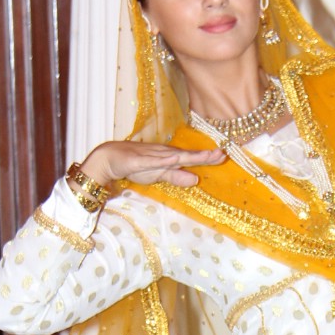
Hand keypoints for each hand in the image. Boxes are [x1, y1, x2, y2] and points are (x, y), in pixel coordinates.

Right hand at [75, 138, 226, 190]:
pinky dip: (165, 160)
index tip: (224, 156)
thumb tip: (195, 180)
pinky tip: (176, 159)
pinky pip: (154, 160)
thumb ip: (176, 177)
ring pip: (174, 156)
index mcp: (170, 158)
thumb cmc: (135, 165)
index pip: (192, 158)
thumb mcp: (158, 175)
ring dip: (190, 155)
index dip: (207, 158)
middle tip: (223, 154)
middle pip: (187, 155)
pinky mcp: (139, 159)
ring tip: (207, 155)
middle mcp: (164, 153)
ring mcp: (152, 155)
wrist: (109, 158)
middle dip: (205, 155)